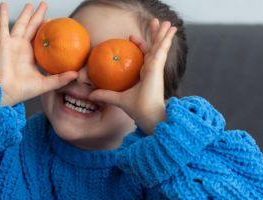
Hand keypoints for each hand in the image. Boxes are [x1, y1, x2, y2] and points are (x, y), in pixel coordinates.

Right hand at [0, 1, 77, 106]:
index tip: (54, 21)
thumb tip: (77, 74)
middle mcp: (22, 48)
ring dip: (25, 14)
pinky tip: (4, 5)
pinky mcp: (3, 44)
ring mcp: (12, 45)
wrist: (6, 92)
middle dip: (38, 16)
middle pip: (32, 28)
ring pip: (21, 24)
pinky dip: (3, 15)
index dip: (47, 30)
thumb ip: (60, 79)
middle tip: (44, 5)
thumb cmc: (23, 91)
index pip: (41, 39)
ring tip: (31, 4)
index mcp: (31, 56)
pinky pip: (3, 27)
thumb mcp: (46, 84)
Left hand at [87, 19, 177, 134]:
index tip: (132, 37)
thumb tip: (91, 95)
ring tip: (168, 22)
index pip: (144, 56)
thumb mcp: (118, 98)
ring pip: (160, 46)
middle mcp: (152, 70)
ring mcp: (156, 68)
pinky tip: (170, 30)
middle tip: (155, 22)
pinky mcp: (157, 67)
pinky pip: (162, 49)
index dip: (140, 45)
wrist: (147, 115)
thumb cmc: (137, 109)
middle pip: (154, 48)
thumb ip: (106, 95)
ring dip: (163, 33)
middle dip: (155, 35)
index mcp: (146, 75)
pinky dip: (166, 39)